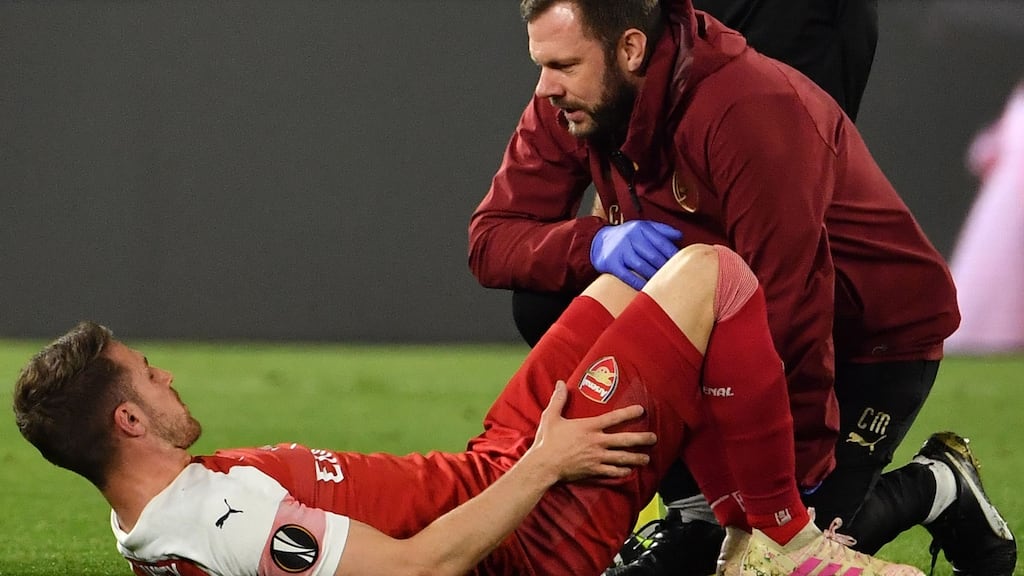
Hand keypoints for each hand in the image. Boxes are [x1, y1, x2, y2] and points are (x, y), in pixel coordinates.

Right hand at [528, 381, 655, 482]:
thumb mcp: (551, 417)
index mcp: (588, 427)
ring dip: (636, 458)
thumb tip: (561, 383)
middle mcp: (596, 442)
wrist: (544, 465)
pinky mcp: (593, 470)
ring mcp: (597, 457)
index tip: (641, 410)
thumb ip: (558, 399)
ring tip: (647, 458)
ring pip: (622, 458)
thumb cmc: (547, 441)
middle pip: (624, 440)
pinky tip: (628, 471)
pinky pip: (612, 472)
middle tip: (654, 438)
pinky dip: (622, 472)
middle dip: (641, 439)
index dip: (629, 413)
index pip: (614, 418)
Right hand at [590, 220, 683, 289]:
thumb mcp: (642, 228)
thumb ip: (661, 230)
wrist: (599, 242)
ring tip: (663, 282)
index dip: (673, 254)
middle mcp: (630, 237)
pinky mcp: (611, 263)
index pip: (661, 242)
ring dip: (654, 276)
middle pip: (653, 255)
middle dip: (665, 267)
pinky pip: (627, 276)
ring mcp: (620, 251)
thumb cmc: (626, 237)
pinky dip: (638, 283)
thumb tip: (680, 236)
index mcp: (641, 228)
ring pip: (641, 266)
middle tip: (675, 277)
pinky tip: (646, 288)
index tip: (682, 264)